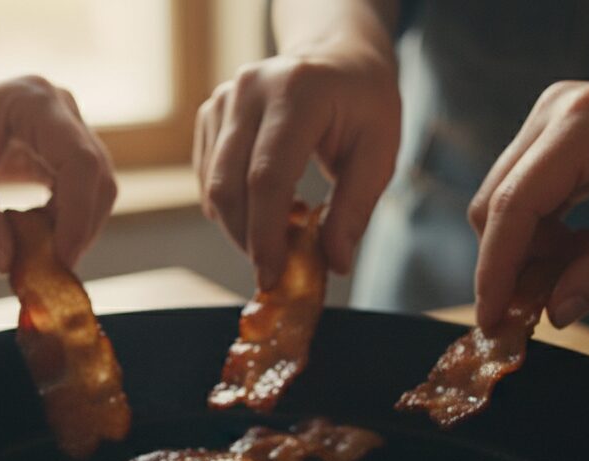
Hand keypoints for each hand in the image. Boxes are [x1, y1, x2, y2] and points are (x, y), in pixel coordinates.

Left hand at [0, 33, 115, 271]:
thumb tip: (7, 265)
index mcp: (35, 101)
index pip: (80, 161)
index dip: (78, 214)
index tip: (60, 259)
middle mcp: (62, 108)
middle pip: (98, 177)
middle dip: (80, 228)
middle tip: (50, 268)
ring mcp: (69, 127)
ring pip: (97, 188)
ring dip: (74, 227)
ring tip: (33, 248)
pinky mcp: (65, 149)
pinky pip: (82, 192)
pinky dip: (65, 220)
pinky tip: (33, 232)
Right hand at [194, 14, 399, 287]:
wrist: (337, 57)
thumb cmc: (363, 103)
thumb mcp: (380, 152)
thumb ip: (355, 208)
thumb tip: (333, 262)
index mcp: (297, 92)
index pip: (268, 177)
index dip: (266, 235)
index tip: (272, 276)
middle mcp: (250, 90)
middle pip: (230, 186)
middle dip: (248, 240)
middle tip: (276, 269)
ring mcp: (223, 99)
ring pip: (213, 187)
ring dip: (240, 226)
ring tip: (283, 230)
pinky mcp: (209, 114)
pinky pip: (208, 178)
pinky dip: (233, 206)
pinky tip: (268, 206)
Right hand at [469, 41, 588, 330]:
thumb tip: (555, 315)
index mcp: (584, 124)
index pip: (514, 204)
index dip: (496, 269)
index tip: (492, 321)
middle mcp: (554, 111)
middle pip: (497, 203)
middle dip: (511, 263)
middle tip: (545, 306)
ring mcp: (550, 116)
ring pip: (504, 201)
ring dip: (529, 249)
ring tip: (582, 265)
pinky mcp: (552, 131)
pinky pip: (524, 192)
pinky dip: (541, 231)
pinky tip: (581, 245)